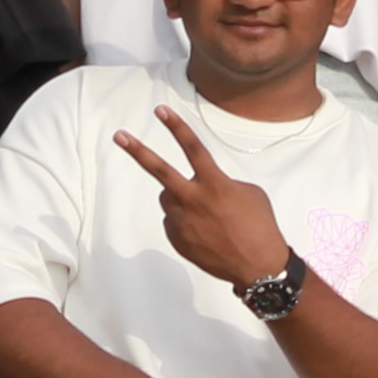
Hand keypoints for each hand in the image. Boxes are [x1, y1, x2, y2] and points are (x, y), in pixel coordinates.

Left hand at [117, 107, 293, 290]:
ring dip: (181, 198)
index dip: (176, 127)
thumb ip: (219, 183)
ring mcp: (182, 222)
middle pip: (159, 170)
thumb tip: (200, 186)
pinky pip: (174, 221)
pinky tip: (206, 233)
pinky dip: (186, 221)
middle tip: (119, 136)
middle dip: (137, 151)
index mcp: (215, 184)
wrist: (258, 267)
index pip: (193, 148)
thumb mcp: (247, 193)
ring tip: (207, 215)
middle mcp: (194, 200)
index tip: (160, 111)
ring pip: (169, 198)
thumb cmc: (259, 225)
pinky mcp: (177, 239)